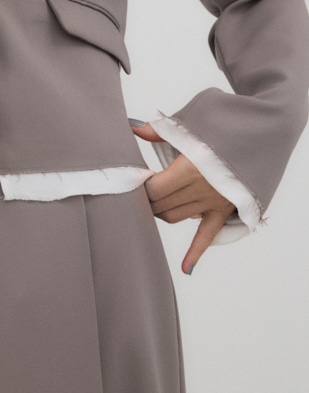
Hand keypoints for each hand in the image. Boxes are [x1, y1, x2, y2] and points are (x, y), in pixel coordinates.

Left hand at [130, 121, 236, 274]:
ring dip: (161, 213)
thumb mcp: (190, 124)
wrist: (258, 135)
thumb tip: (132, 128)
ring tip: (151, 205)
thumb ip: (159, 131)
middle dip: (146, 200)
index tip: (135, 179)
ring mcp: (213, 202)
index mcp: (190, 167)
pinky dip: (195, 253)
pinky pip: (207, 236)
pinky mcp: (223, 211)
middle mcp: (201, 188)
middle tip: (138, 192)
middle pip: (162, 205)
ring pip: (176, 217)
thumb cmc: (222, 126)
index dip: (141, 186)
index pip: (154, 189)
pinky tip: (186, 268)